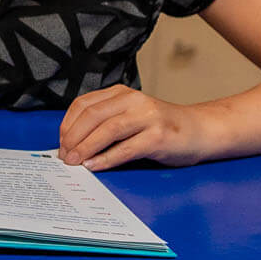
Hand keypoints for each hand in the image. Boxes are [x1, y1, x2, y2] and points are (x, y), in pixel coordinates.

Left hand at [59, 84, 210, 170]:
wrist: (200, 130)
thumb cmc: (160, 127)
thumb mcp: (130, 115)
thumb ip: (106, 121)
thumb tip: (72, 143)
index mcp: (121, 93)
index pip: (84, 104)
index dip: (68, 124)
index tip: (60, 143)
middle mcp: (133, 100)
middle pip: (92, 116)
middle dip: (73, 137)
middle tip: (64, 156)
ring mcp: (148, 117)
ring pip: (108, 130)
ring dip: (86, 148)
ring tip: (74, 162)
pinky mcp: (159, 136)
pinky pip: (127, 148)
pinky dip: (107, 158)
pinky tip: (95, 166)